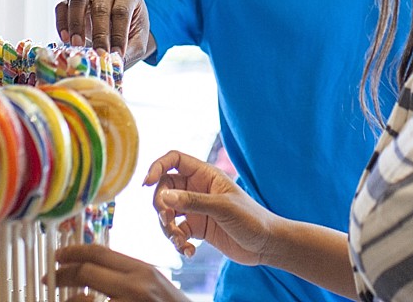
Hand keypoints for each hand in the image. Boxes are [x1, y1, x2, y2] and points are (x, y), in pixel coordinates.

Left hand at [53, 244, 188, 301]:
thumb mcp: (152, 283)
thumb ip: (126, 275)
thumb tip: (90, 269)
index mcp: (142, 271)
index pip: (99, 252)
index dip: (73, 252)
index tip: (57, 257)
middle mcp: (136, 287)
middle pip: (86, 272)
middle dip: (62, 276)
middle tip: (49, 279)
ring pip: (83, 301)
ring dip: (69, 301)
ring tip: (65, 300)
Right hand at [55, 0, 151, 65]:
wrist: (122, 24)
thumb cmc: (132, 30)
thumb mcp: (138, 41)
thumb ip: (129, 51)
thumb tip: (115, 63)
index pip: (122, 11)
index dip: (118, 34)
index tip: (117, 54)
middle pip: (100, 7)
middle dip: (99, 33)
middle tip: (99, 53)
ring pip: (78, 1)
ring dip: (76, 24)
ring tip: (77, 45)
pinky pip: (62, 7)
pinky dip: (61, 22)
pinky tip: (65, 38)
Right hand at [145, 150, 276, 266]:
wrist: (266, 244)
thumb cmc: (251, 218)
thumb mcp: (222, 208)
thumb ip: (193, 202)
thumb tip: (163, 197)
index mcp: (205, 174)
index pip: (174, 160)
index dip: (157, 167)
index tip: (147, 183)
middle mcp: (197, 189)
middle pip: (165, 188)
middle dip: (161, 205)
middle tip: (168, 221)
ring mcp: (196, 208)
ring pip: (167, 212)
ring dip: (167, 227)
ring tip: (180, 241)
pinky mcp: (197, 228)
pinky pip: (177, 231)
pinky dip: (178, 241)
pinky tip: (188, 251)